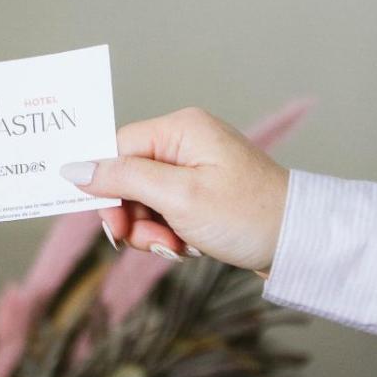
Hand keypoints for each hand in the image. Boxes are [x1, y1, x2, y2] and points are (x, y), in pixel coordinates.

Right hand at [60, 108, 288, 271]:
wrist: (302, 243)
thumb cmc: (247, 215)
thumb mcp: (178, 197)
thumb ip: (123, 179)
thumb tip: (74, 169)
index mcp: (180, 129)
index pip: (117, 149)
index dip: (107, 187)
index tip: (113, 223)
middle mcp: (186, 142)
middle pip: (129, 177)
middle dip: (134, 216)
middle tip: (150, 242)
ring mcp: (196, 169)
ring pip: (146, 201)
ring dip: (152, 231)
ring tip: (178, 247)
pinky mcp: (204, 195)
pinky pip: (167, 212)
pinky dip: (171, 234)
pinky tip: (189, 247)